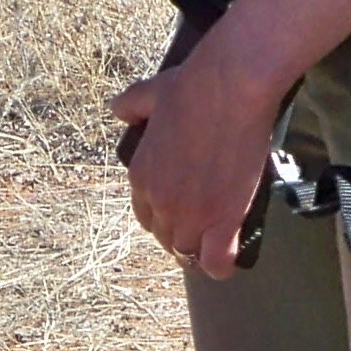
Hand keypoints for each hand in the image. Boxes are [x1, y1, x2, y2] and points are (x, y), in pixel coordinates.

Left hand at [112, 42, 284, 276]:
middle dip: (183, 235)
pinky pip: (217, 262)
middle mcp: (159, 201)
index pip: (145, 215)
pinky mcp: (221, 220)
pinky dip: (222, 265)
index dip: (165, 216)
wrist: (229, 86)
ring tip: (219, 242)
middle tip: (205, 225)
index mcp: (140, 175)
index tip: (183, 210)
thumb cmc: (193, 85)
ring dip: (201, 250)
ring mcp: (189, 214)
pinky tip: (231, 257)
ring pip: (188, 253)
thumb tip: (119, 109)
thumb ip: (132, 105)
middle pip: (166, 238)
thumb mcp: (150, 93)